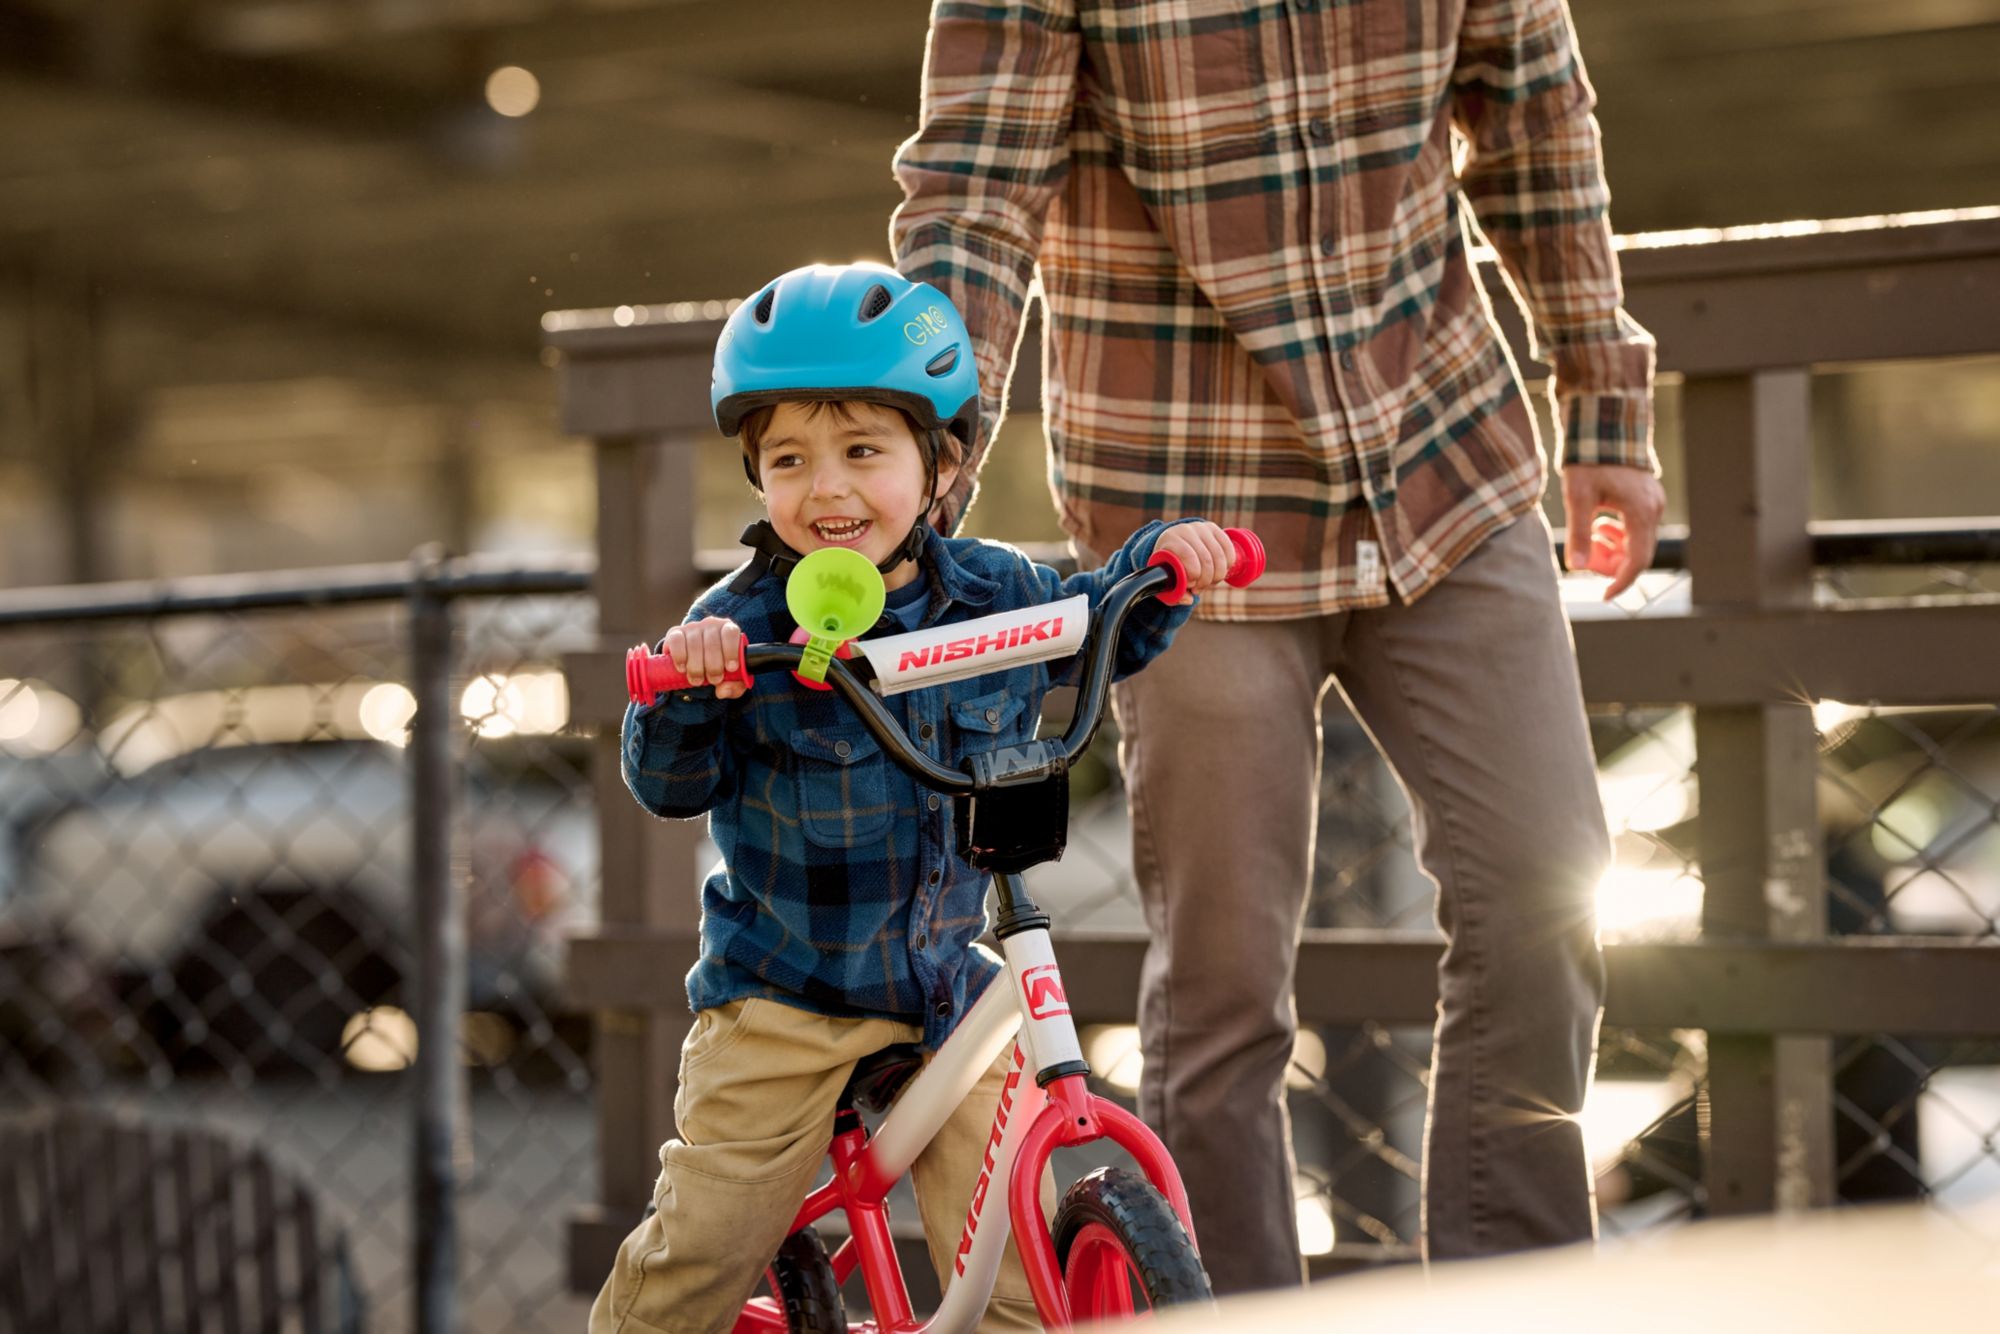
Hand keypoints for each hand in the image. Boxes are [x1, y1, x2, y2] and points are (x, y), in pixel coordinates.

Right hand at [661, 617, 747, 698]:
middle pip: (712, 642)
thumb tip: (723, 691)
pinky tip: (682, 668)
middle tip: (713, 680)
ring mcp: (692, 627)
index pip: (730, 633)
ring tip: (697, 680)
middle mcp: (711, 624)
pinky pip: (676, 640)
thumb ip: (734, 686)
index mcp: (728, 630)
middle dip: (713, 666)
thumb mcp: (733, 678)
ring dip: (696, 666)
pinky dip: (679, 656)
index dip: (731, 651)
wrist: (699, 662)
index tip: (730, 669)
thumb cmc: (720, 667)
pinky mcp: (675, 633)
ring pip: (694, 643)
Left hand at [1153, 521, 1237, 604]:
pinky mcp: (1215, 529)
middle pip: (1206, 559)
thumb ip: (1174, 593)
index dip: (1193, 575)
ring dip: (1217, 576)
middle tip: (1198, 589)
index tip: (1190, 585)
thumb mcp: (1166, 580)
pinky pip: (1228, 549)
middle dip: (1206, 580)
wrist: (1173, 544)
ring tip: (1208, 583)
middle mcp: (1186, 529)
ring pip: (1219, 556)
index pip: (1188, 556)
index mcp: (1170, 539)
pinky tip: (1219, 573)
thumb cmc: (1168, 566)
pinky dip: (1227, 565)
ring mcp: (1202, 528)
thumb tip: (1189, 599)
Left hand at [1562, 465, 1665, 600]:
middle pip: (1639, 553)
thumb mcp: (1578, 497)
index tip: (1603, 595)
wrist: (1603, 428)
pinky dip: (1620, 533)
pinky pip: (1638, 527)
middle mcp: (1654, 508)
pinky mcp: (1648, 497)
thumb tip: (1577, 567)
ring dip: (1615, 546)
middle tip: (1588, 560)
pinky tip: (1600, 523)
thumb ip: (1578, 534)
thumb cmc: (1589, 460)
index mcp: (1641, 511)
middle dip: (1614, 563)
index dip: (1621, 581)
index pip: (1637, 560)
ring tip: (1592, 533)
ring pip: (1638, 540)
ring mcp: (1654, 502)